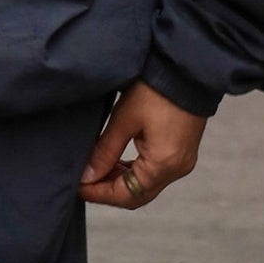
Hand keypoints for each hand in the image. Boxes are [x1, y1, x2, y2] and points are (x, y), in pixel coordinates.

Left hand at [79, 80, 207, 209]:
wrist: (186, 67)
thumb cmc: (156, 89)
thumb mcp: (124, 118)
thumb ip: (105, 151)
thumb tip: (87, 176)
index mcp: (163, 165)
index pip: (126, 196)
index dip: (99, 194)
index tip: (77, 186)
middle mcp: (176, 169)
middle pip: (138, 195)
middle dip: (108, 190)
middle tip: (84, 179)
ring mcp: (182, 161)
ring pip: (145, 185)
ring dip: (120, 180)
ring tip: (96, 167)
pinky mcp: (182, 151)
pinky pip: (155, 172)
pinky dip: (134, 171)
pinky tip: (116, 159)